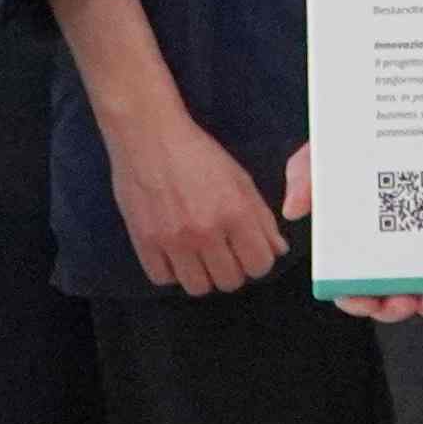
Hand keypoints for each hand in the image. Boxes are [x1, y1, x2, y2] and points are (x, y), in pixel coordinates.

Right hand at [113, 98, 286, 296]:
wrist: (148, 135)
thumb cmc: (195, 153)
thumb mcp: (239, 179)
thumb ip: (261, 217)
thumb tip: (277, 249)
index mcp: (235, 212)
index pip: (259, 265)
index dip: (258, 261)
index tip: (249, 253)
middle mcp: (205, 230)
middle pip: (230, 282)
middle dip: (232, 269)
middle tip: (224, 252)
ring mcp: (173, 239)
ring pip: (198, 287)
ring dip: (203, 275)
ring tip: (199, 255)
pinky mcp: (145, 241)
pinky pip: (163, 279)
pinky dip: (172, 272)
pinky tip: (175, 253)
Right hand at [280, 145, 422, 316]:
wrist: (415, 111)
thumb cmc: (365, 141)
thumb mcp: (329, 151)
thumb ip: (307, 175)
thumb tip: (294, 209)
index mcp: (365, 239)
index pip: (354, 282)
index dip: (356, 299)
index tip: (362, 299)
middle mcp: (401, 248)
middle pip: (394, 295)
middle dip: (395, 307)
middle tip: (400, 301)